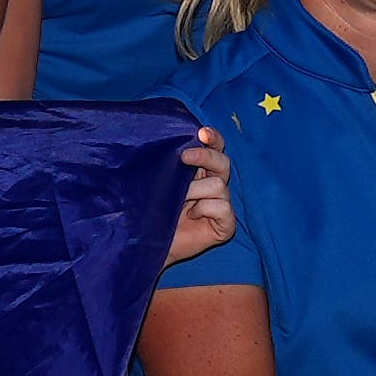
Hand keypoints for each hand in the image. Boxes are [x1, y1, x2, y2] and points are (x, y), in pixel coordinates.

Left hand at [163, 126, 235, 266]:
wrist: (149, 243)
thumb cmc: (152, 212)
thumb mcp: (159, 183)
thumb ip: (171, 164)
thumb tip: (173, 144)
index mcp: (201, 171)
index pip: (215, 148)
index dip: (213, 138)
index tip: (201, 133)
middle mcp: (214, 185)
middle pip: (223, 162)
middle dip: (205, 156)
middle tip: (184, 157)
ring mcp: (222, 204)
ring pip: (218, 185)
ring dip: (195, 191)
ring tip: (179, 202)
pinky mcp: (226, 224)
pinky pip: (223, 207)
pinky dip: (204, 209)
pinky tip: (191, 216)